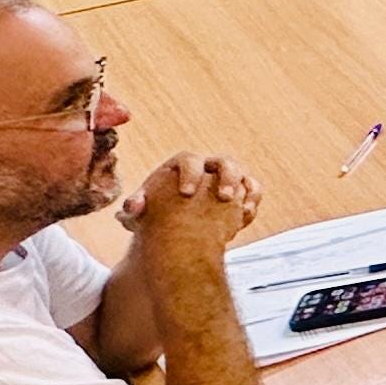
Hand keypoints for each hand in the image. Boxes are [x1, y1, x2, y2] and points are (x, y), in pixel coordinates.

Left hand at [121, 152, 260, 246]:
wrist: (173, 224)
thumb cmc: (155, 212)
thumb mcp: (140, 212)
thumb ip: (135, 207)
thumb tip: (133, 206)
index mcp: (183, 165)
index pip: (189, 160)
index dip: (190, 174)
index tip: (186, 194)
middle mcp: (207, 167)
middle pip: (223, 162)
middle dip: (227, 178)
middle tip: (223, 198)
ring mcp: (225, 178)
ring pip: (242, 174)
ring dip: (245, 188)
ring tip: (241, 208)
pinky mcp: (240, 191)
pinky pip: (252, 189)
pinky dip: (252, 199)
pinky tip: (246, 214)